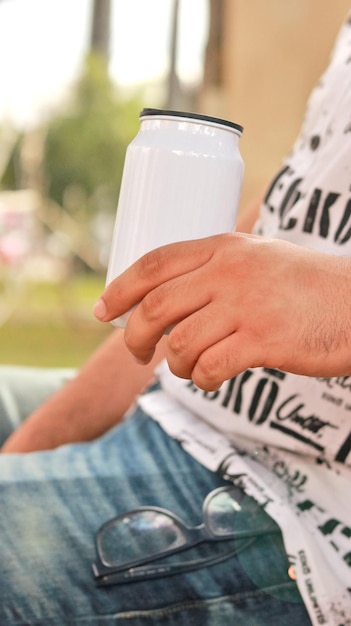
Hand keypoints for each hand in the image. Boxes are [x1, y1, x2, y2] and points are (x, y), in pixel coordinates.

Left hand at [94, 233, 350, 389]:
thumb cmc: (307, 288)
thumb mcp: (260, 259)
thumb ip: (218, 269)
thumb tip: (168, 298)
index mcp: (225, 246)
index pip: (155, 263)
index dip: (119, 288)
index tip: (101, 310)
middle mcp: (230, 270)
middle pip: (156, 306)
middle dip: (135, 336)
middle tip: (138, 353)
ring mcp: (247, 304)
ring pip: (181, 343)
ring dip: (176, 366)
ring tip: (190, 369)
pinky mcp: (265, 340)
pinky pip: (211, 368)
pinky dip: (204, 380)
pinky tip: (214, 380)